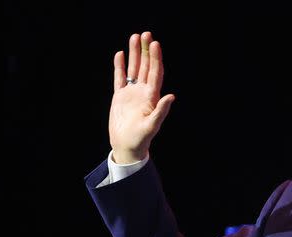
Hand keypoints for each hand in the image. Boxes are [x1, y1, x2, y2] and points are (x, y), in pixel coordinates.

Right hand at [109, 31, 175, 163]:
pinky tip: (120, 54)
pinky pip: (120, 78)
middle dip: (146, 50)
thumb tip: (172, 96)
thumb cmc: (141, 139)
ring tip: (134, 37)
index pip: (155, 73)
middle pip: (145, 66)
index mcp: (152, 97)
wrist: (127, 147)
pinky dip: (119, 66)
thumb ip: (161, 111)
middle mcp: (143, 92)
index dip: (156, 58)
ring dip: (134, 54)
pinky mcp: (119, 97)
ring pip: (133, 69)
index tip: (155, 44)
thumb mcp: (152, 126)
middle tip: (146, 33)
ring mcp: (131, 93)